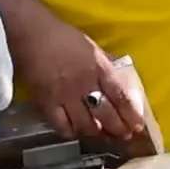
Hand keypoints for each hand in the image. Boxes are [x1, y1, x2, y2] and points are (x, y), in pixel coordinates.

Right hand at [12, 10, 143, 140]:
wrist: (32, 34)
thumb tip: (121, 82)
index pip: (120, 95)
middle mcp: (84, 83)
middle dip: (118, 128)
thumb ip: (106, 66)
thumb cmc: (64, 37)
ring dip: (97, 132)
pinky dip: (72, 132)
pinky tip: (77, 131)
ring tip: (102, 134)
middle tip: (124, 135)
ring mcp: (64, 95)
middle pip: (106, 114)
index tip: (137, 124)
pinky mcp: (46, 103)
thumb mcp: (93, 48)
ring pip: (85, 124)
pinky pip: (62, 126)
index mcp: (99, 67)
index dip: (131, 114)